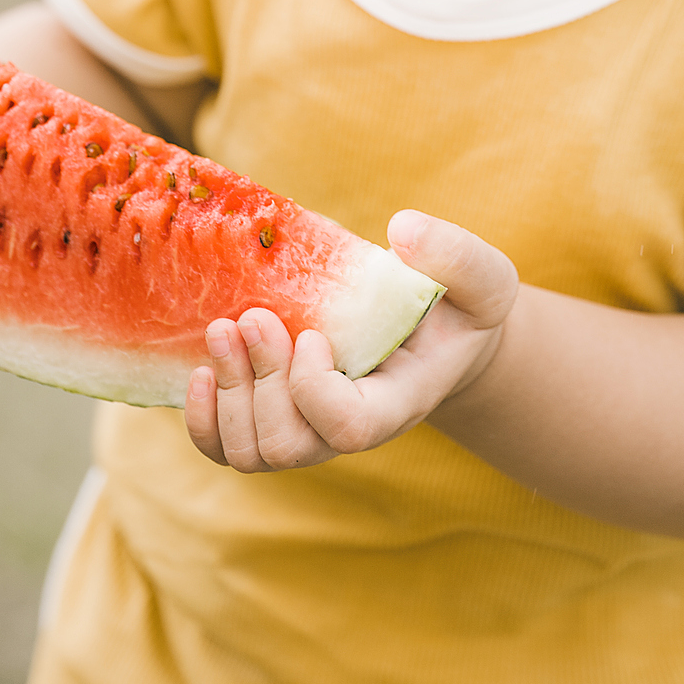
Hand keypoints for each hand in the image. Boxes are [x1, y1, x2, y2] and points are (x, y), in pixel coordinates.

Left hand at [184, 210, 517, 472]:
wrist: (438, 334)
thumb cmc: (460, 306)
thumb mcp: (483, 277)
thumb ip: (455, 255)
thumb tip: (402, 230)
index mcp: (398, 402)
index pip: (348, 429)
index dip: (315, 389)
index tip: (313, 333)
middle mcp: (348, 429)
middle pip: (288, 445)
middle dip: (260, 382)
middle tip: (252, 318)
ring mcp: (309, 429)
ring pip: (251, 453)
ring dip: (227, 395)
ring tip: (224, 331)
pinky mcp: (276, 414)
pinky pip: (226, 448)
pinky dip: (204, 419)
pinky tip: (201, 372)